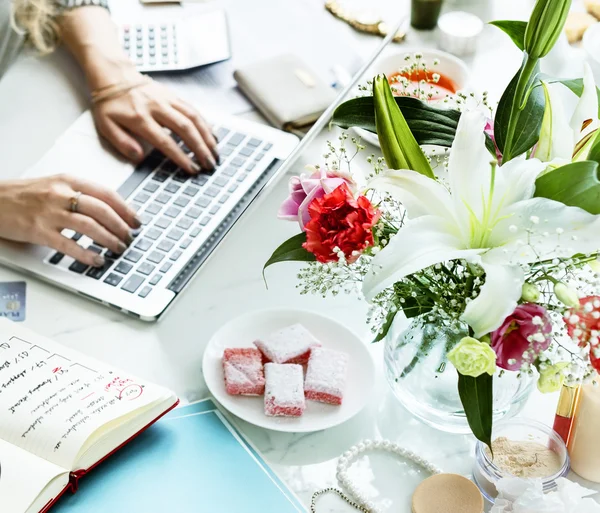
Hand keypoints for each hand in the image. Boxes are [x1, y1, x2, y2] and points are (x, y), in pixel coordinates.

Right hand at [0, 175, 140, 266]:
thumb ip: (81, 194)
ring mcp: (49, 213)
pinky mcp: (38, 231)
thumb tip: (112, 209)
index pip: (106, 193)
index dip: (126, 209)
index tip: (137, 220)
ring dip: (109, 240)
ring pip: (89, 226)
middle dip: (121, 226)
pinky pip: (69, 245)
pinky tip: (97, 260)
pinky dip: (87, 254)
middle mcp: (60, 194)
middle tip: (130, 237)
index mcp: (68, 180)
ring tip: (119, 248)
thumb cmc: (24, 195)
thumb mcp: (55, 185)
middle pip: (102, 210)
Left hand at [92, 73, 218, 174]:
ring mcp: (167, 99)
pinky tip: (212, 136)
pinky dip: (205, 123)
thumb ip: (122, 142)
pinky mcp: (173, 95)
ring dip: (207, 136)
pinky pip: (193, 109)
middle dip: (200, 148)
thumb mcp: (106, 125)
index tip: (192, 169)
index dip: (181, 157)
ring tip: (215, 153)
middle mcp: (157, 107)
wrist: (114, 76)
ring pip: (193, 117)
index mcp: (140, 117)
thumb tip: (139, 156)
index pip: (165, 141)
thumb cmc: (110, 104)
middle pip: (185, 128)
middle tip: (210, 164)